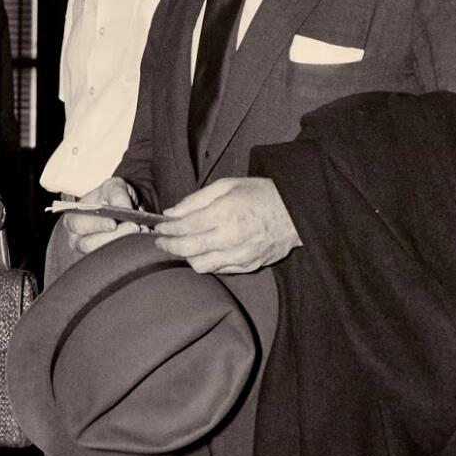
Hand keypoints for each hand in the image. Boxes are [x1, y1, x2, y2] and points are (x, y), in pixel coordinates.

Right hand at [63, 177, 144, 254]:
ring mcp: (89, 251)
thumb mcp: (113, 187)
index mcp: (73, 218)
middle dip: (114, 236)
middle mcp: (76, 238)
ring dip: (124, 243)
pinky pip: (115, 258)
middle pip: (89, 244)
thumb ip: (117, 194)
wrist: (119, 207)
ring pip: (103, 253)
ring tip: (141, 230)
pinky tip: (141, 238)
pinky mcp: (103, 258)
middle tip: (135, 227)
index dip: (96, 225)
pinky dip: (129, 249)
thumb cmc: (109, 197)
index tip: (113, 223)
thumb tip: (124, 208)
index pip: (80, 225)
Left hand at [153, 177, 300, 272]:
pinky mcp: (249, 265)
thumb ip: (196, 200)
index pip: (185, 227)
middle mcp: (231, 236)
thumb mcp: (226, 185)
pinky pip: (218, 270)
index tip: (159, 229)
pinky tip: (203, 252)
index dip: (167, 230)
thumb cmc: (260, 194)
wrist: (296, 212)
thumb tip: (171, 213)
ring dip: (186, 257)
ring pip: (201, 265)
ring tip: (182, 247)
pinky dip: (206, 262)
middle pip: (188, 249)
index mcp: (225, 212)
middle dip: (169, 246)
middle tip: (161, 242)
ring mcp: (241, 254)